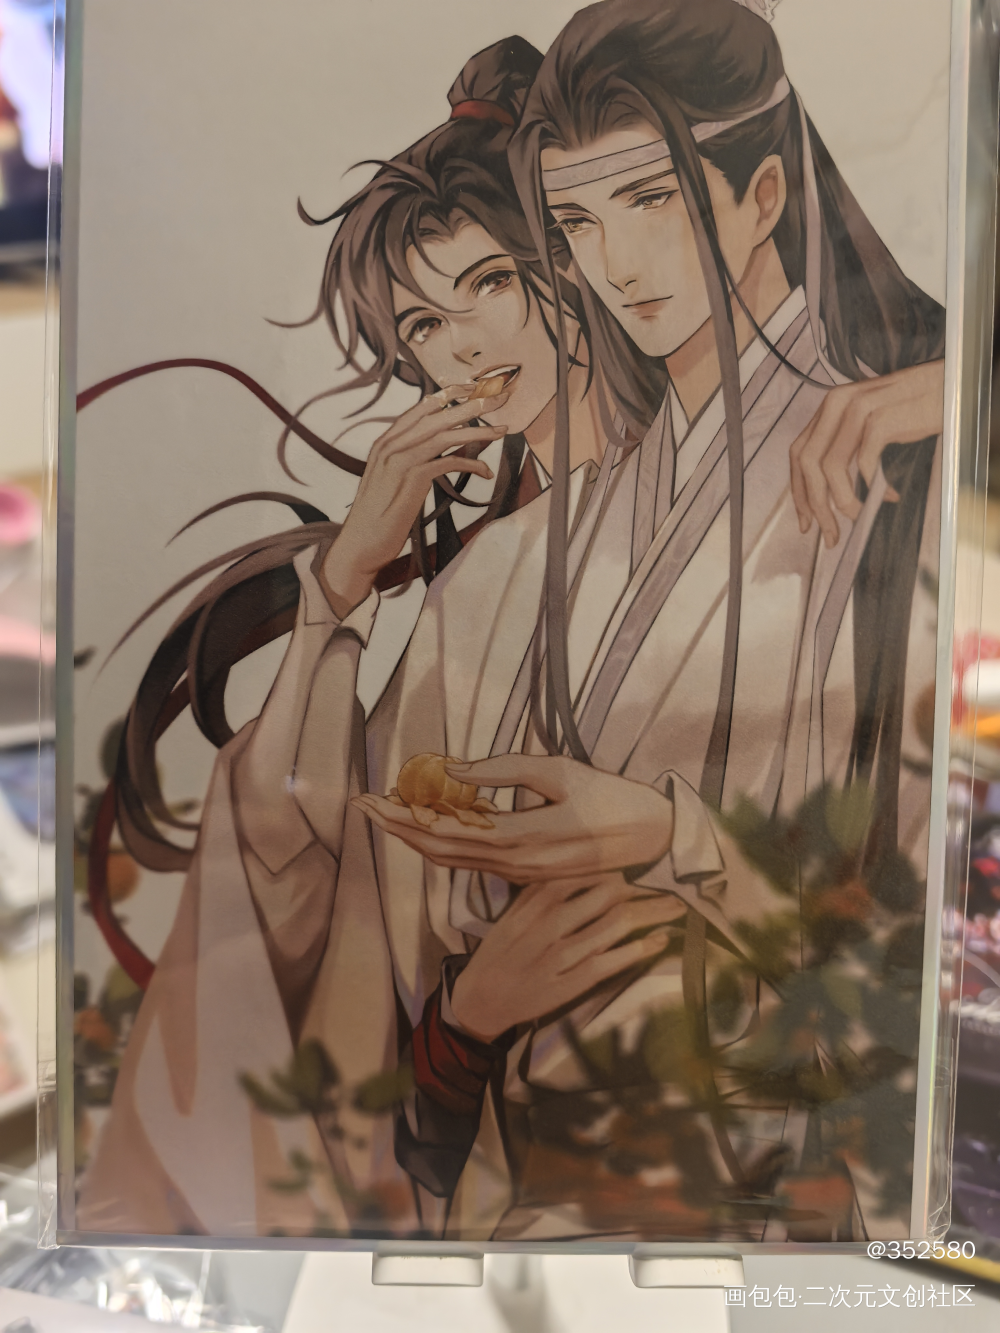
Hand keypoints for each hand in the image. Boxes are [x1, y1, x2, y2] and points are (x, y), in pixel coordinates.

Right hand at [321, 383, 509, 615]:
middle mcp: (391, 445)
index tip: (473, 388)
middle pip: (437, 415)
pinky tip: (485, 471)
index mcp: (385, 441)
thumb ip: (407, 460)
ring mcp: (399, 461)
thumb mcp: (390, 480)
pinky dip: (470, 463)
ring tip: (501, 430)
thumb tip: (435, 451)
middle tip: (497, 398)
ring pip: (444, 435)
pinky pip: (447, 462)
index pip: (421, 407)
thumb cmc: (378, 516)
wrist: (361, 543)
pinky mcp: (411, 480)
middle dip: (470, 404)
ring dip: (477, 431)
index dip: (449, 394)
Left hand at [352, 754, 673, 881]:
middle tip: (362, 806)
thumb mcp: (560, 771)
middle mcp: (515, 865)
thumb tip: (452, 770)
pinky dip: (443, 844)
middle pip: (438, 851)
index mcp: (521, 839)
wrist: (652, 841)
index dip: (401, 816)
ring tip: (386, 813)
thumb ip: (503, 771)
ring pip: (453, 861)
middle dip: (396, 828)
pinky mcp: (526, 873)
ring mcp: (520, 874)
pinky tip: (429, 824)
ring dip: (415, 838)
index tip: (370, 799)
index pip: (443, 832)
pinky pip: (473, 861)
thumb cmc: (610, 798)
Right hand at [449, 872, 686, 1040]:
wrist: (482, 998)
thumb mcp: (512, 912)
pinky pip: (614, 961)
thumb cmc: (500, 951)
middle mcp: (552, 925)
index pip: (585, 874)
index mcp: (536, 902)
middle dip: (643, 887)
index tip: (641, 862)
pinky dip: (640, 949)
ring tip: (676, 906)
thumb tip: (577, 866)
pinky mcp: (574, 983)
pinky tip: (660, 939)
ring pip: (616, 926)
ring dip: (651, 913)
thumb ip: (541, 890)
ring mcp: (564, 956)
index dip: (618, 866)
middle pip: (608, 897)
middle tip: (669, 882)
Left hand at [789, 360, 943, 547]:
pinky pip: (865, 464)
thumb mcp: (868, 421)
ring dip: (842, 502)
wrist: (950, 385)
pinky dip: (875, 487)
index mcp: (829, 406)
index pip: (798, 454)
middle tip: (830, 535)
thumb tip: (830, 494)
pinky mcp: (881, 418)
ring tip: (858, 517)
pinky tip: (891, 495)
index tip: (807, 521)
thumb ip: (845, 445)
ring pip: (831, 468)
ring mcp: (857, 409)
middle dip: (816, 506)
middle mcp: (836, 404)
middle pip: (808, 465)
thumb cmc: (912, 408)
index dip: (799, 492)